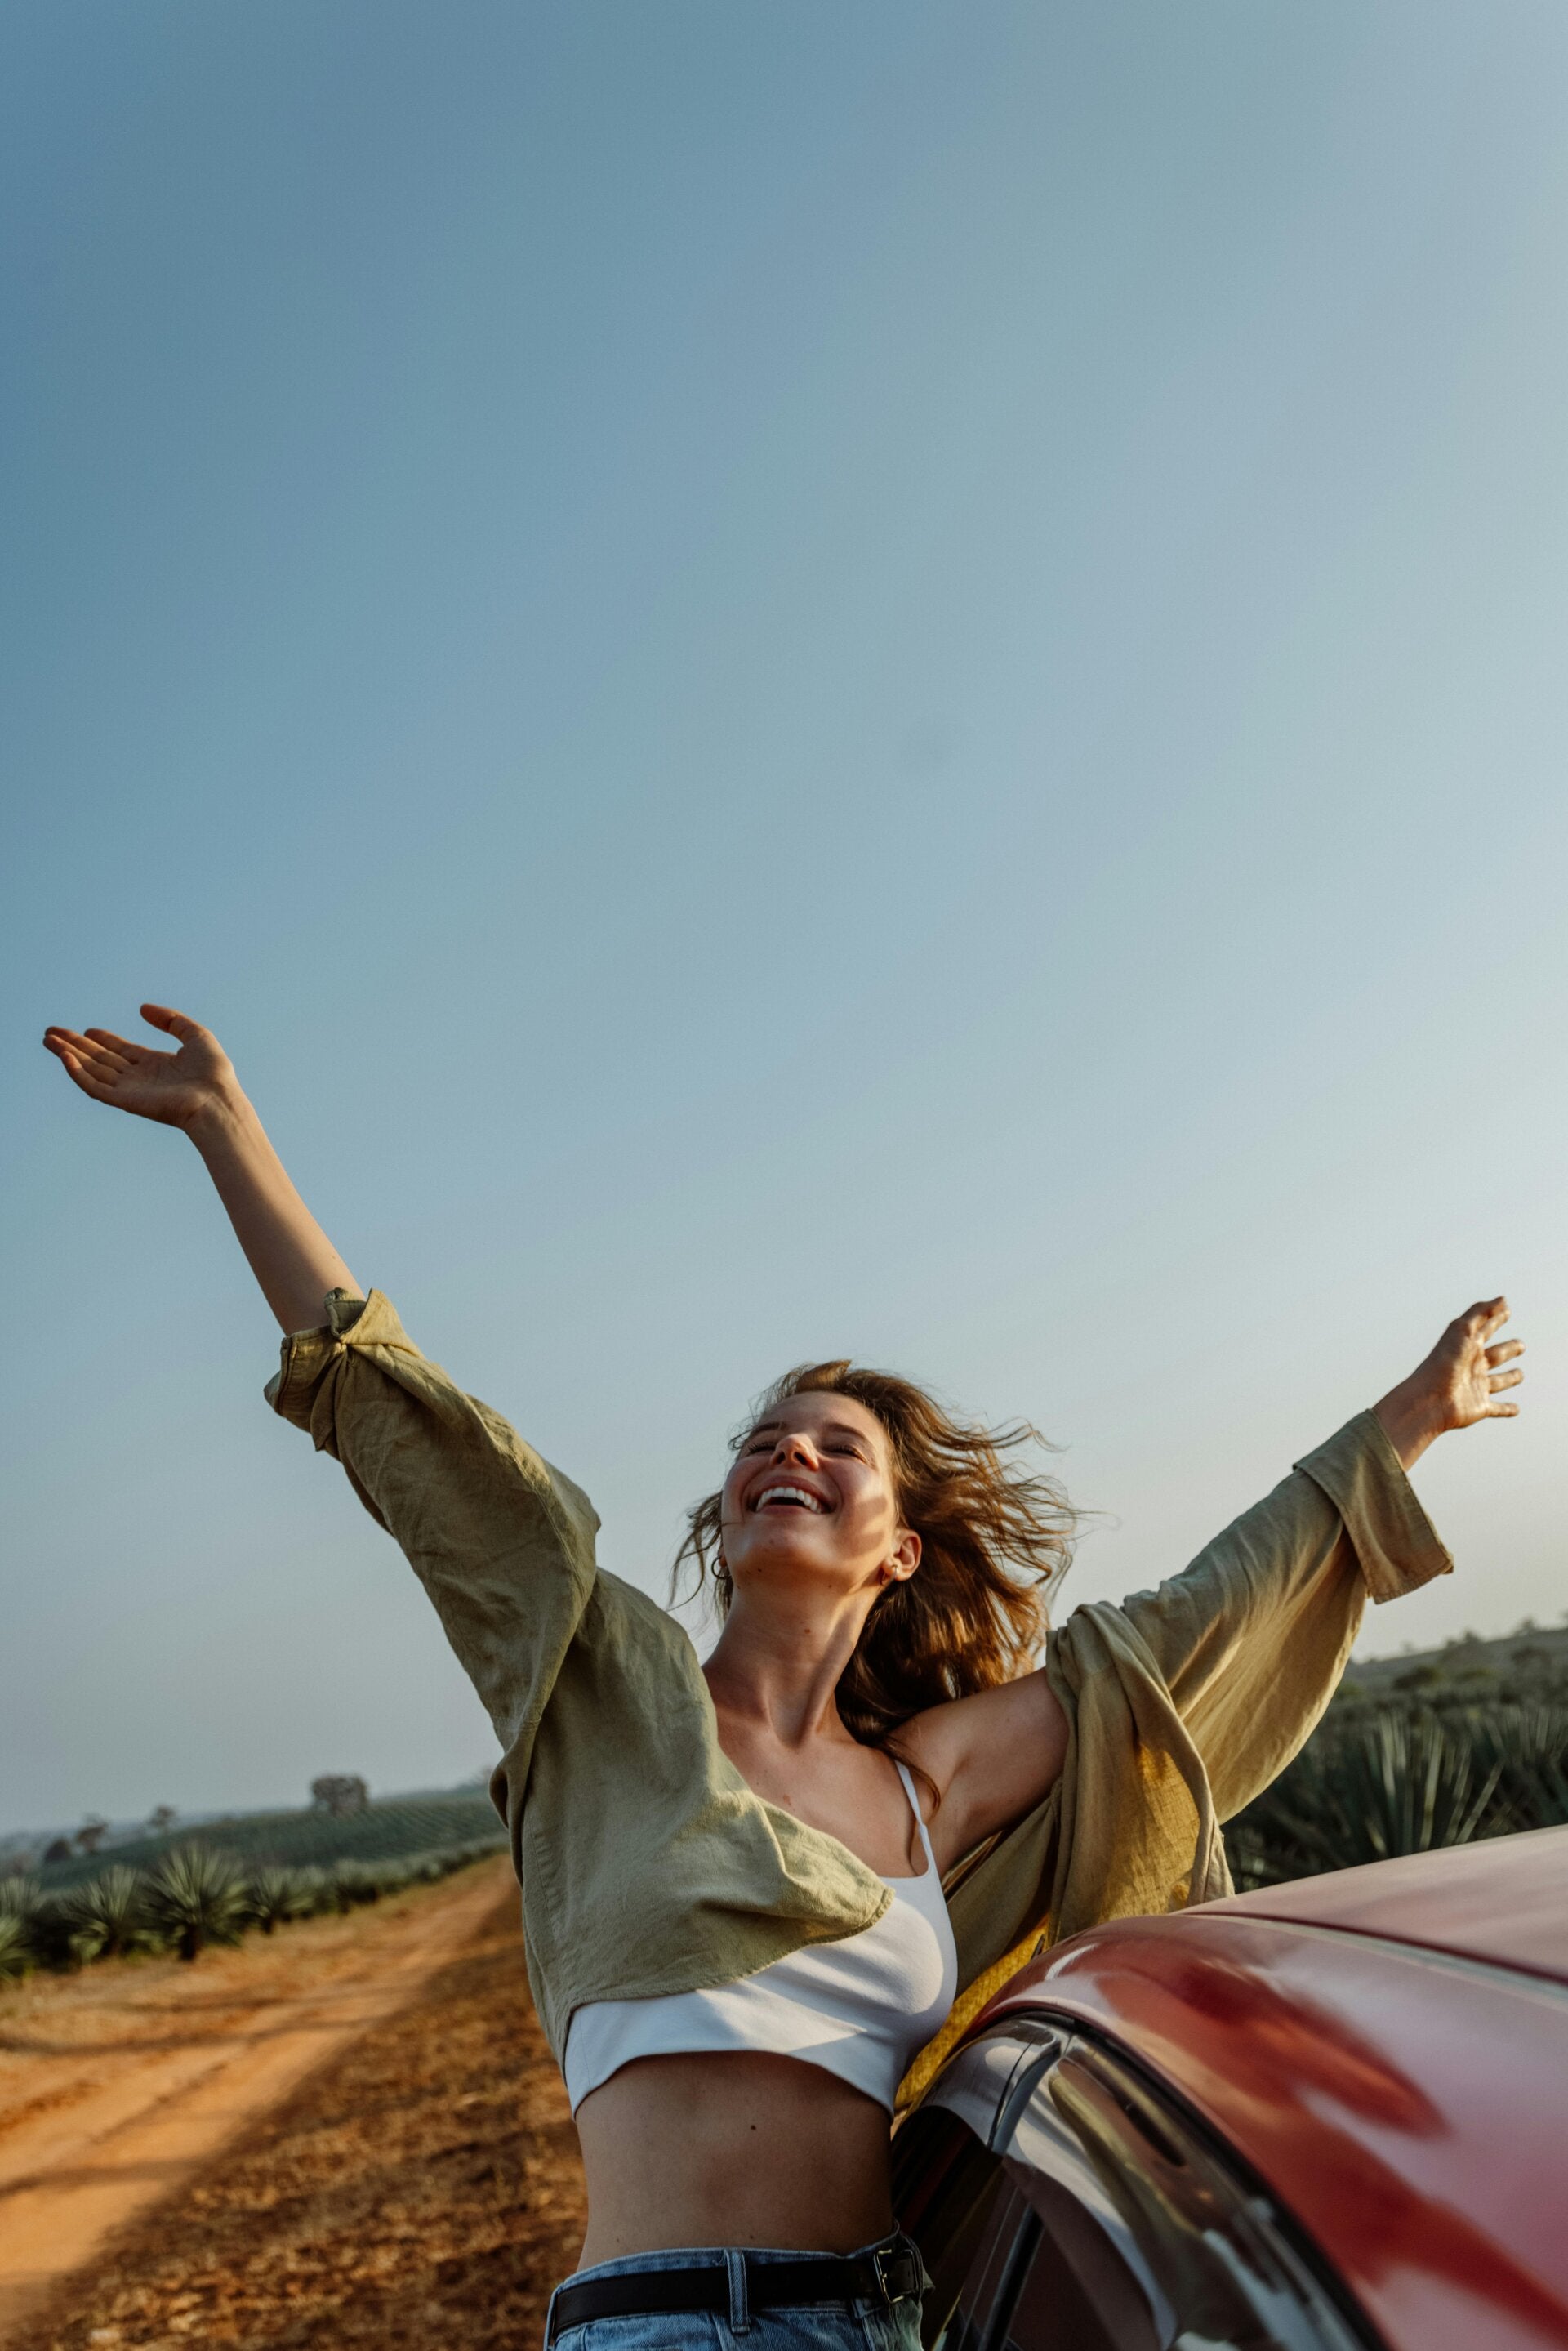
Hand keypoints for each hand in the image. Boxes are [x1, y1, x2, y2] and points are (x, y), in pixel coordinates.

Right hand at [42, 1005, 238, 1134]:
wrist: (217, 1101)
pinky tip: (65, 1057)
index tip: (87, 1030)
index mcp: (155, 1065)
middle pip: (100, 1060)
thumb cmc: (214, 1074)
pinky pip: (94, 1087)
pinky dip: (77, 1073)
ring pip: (91, 1071)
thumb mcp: (196, 1036)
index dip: (103, 1040)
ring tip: (48, 1040)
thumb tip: (142, 1008)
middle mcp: (139, 1078)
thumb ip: (171, 1020)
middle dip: (75, 1046)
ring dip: (68, 1055)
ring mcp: (130, 1090)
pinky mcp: (124, 1101)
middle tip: (52, 1032)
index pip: (122, 1051)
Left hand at [1374, 1299, 1524, 1469]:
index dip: (1496, 1318)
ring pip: (1498, 1381)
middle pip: (1495, 1355)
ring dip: (1509, 1378)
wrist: (1430, 1398)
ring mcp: (1476, 1387)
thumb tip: (1503, 1299)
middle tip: (1521, 1345)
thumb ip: (1481, 1313)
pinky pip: (1498, 1408)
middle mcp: (1472, 1365)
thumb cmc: (1444, 1361)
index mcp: (1467, 1346)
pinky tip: (1516, 1409)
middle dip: (1508, 1349)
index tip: (1506, 1309)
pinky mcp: (1480, 1407)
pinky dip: (1507, 1409)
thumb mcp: (1462, 1330)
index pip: (1485, 1328)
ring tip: (1520, 1374)